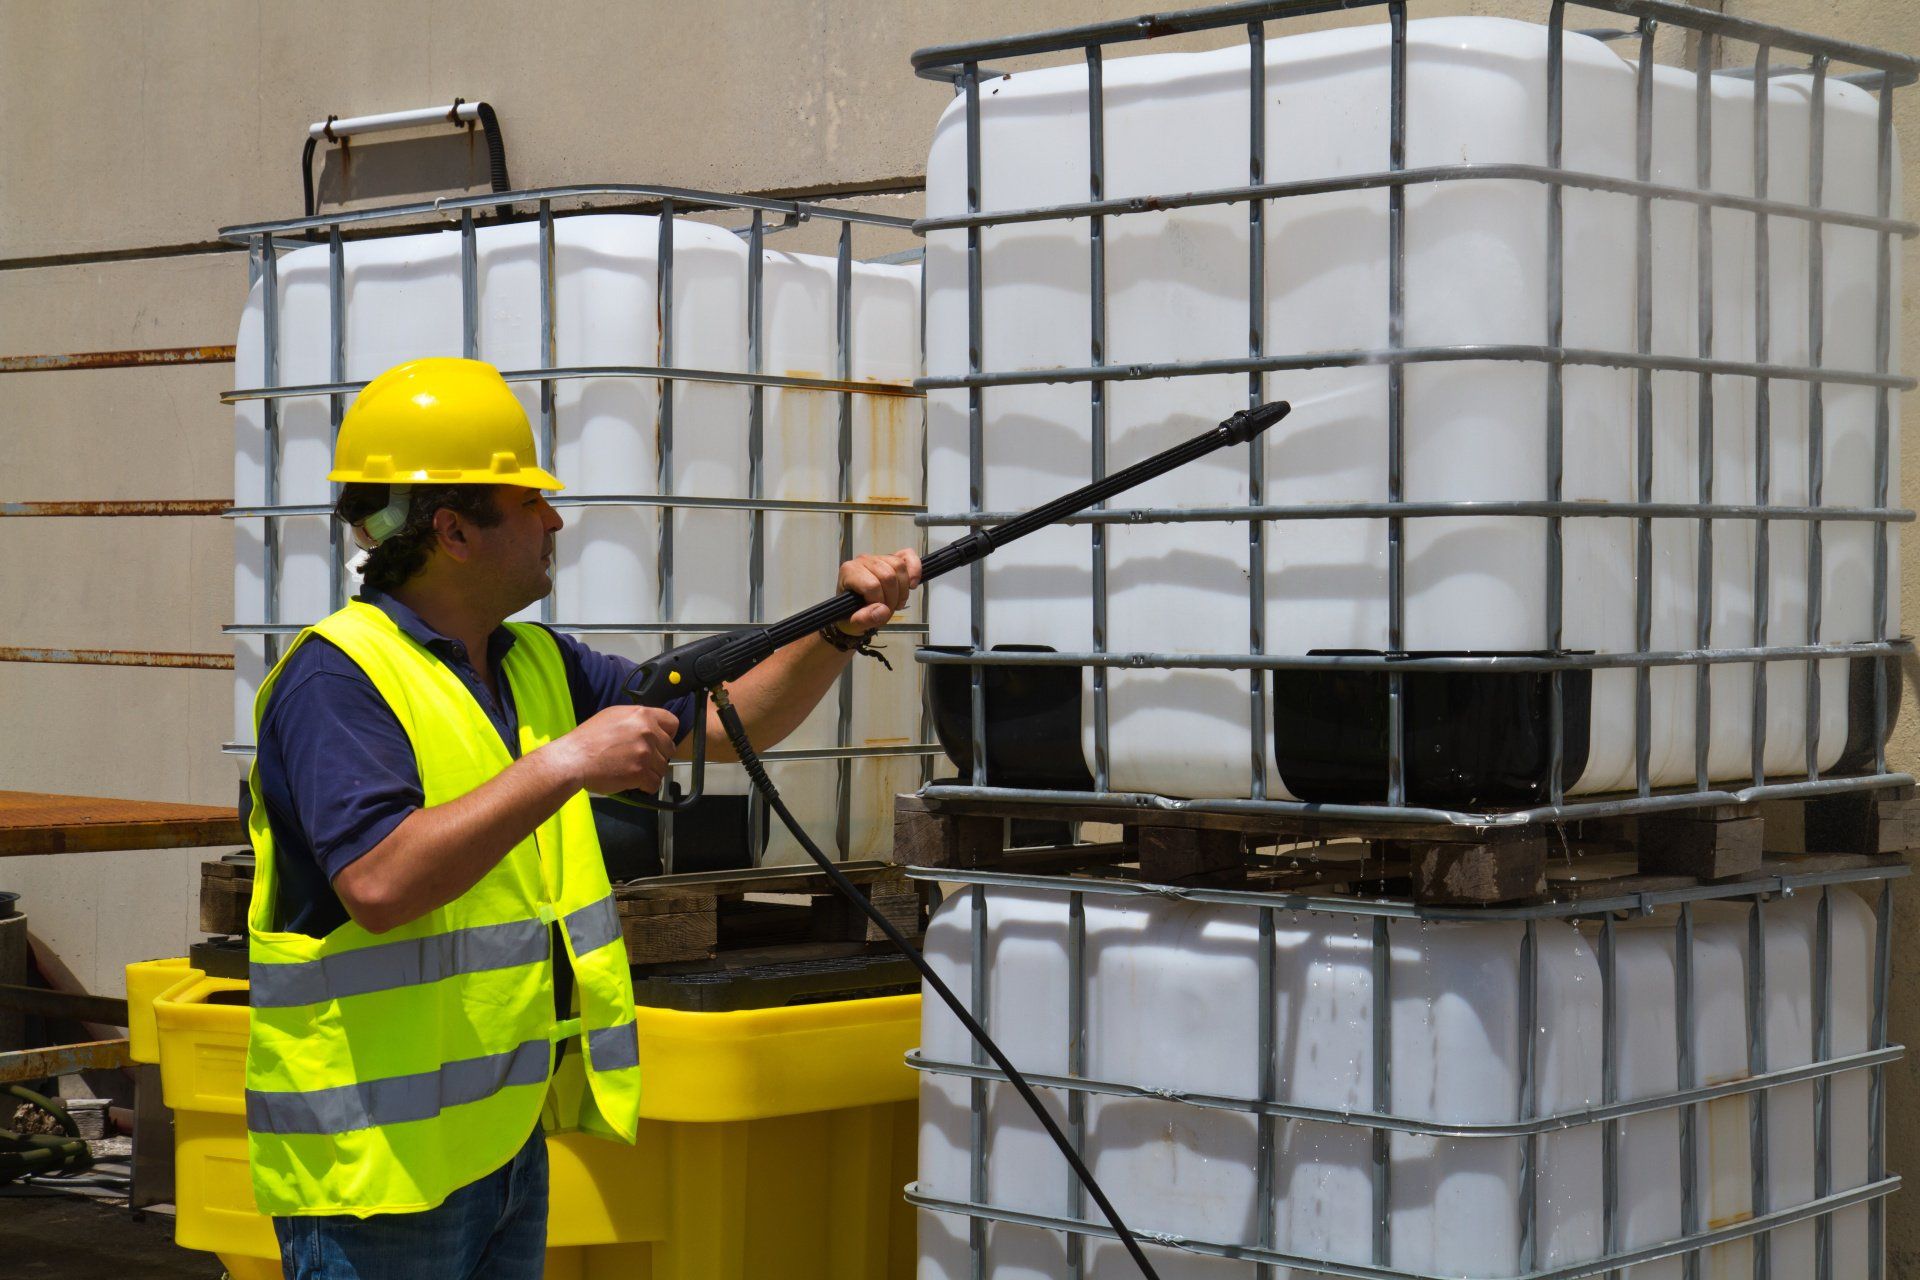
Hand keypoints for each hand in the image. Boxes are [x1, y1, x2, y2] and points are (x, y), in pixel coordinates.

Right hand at [552, 705, 678, 794]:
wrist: (573, 759)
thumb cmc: (588, 738)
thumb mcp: (613, 717)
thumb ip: (635, 720)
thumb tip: (650, 728)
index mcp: (642, 714)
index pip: (672, 723)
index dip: (667, 735)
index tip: (659, 743)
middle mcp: (647, 731)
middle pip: (669, 748)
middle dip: (658, 756)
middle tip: (641, 760)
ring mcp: (645, 752)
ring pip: (663, 767)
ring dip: (651, 772)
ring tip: (633, 772)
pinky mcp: (640, 772)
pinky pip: (655, 783)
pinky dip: (646, 786)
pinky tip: (633, 782)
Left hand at [837, 548, 922, 632]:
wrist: (855, 610)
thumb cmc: (852, 614)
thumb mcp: (853, 624)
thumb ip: (863, 620)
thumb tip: (882, 610)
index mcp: (849, 572)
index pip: (872, 585)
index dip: (879, 601)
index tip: (877, 611)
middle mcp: (862, 561)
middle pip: (888, 575)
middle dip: (893, 598)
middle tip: (889, 609)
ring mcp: (878, 557)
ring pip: (899, 566)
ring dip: (903, 589)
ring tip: (897, 601)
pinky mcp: (892, 558)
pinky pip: (907, 556)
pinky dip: (914, 570)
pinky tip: (912, 585)